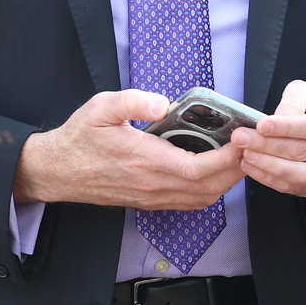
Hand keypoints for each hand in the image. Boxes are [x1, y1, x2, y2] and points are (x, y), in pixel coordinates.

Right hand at [13, 90, 242, 209]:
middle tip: (250, 147)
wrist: (55, 171)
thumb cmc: (79, 138)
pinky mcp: (147, 202)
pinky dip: (208, 191)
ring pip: (201, 199)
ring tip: (237, 158)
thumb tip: (163, 102)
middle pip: (208, 189)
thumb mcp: (102, 107)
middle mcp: (152, 186)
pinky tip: (214, 172)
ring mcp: (150, 198)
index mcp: (145, 161)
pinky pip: (187, 203)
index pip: (199, 169)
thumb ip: (133, 101)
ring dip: (225, 182)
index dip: (228, 158)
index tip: (242, 140)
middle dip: (236, 170)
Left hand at [231, 80, 305, 197]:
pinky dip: (266, 177)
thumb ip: (291, 103)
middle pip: (300, 151)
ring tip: (244, 153)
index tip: (261, 125)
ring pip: (295, 174)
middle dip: (266, 145)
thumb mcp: (305, 94)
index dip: (285, 127)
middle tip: (241, 138)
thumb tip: (273, 122)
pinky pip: (289, 186)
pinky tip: (250, 165)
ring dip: (265, 164)